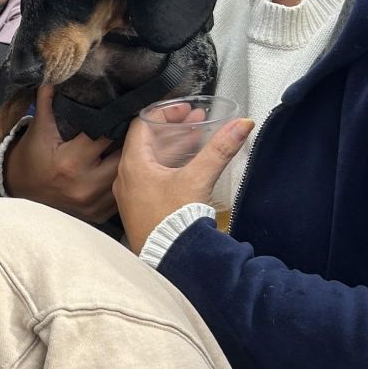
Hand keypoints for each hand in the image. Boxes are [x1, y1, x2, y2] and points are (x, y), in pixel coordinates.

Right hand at [1, 83, 120, 223]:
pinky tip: (126, 170)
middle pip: (123, 157)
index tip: (125, 110)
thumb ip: (47, 103)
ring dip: (131, 162)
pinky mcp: (98, 215)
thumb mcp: (37, 131)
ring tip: (136, 147)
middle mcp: (84, 185)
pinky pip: (121, 195)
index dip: (116, 120)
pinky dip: (124, 182)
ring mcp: (93, 204)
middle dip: (129, 142)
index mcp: (70, 161)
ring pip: (127, 177)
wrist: (20, 197)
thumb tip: (54, 76)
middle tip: (134, 128)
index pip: (106, 134)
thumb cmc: (30, 160)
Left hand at [113, 110, 252, 253]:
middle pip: (148, 142)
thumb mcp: (198, 178)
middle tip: (196, 121)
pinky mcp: (141, 208)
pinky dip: (170, 166)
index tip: (184, 110)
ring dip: (174, 148)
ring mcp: (133, 194)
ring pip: (152, 161)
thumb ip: (220, 149)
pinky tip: (188, 168)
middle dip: (175, 129)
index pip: (142, 125)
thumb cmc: (174, 222)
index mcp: (133, 165)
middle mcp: (128, 178)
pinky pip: (153, 178)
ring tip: (197, 139)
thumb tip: (239, 126)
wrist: (171, 258)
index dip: (165, 113)